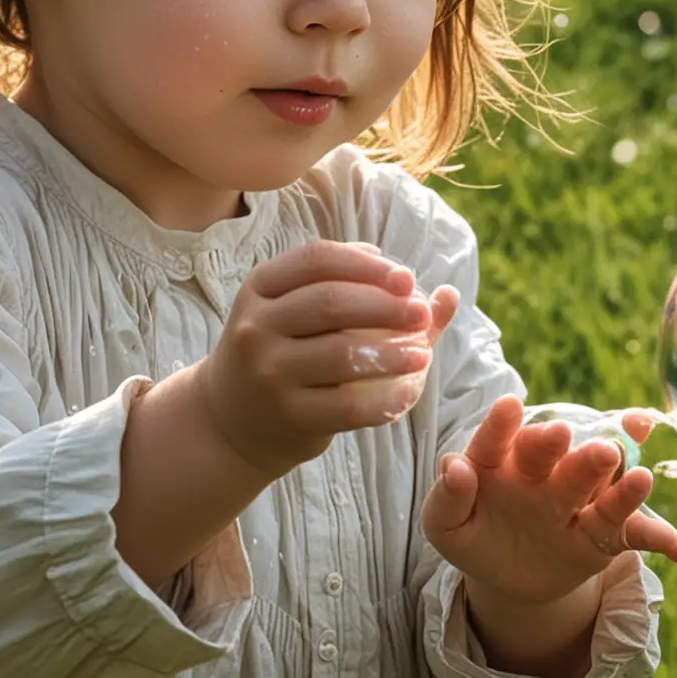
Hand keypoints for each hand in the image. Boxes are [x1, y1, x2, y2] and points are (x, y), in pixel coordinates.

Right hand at [196, 240, 460, 477]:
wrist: (231, 418)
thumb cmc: (283, 351)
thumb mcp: (300, 314)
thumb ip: (363, 293)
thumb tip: (444, 293)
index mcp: (260, 286)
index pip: (317, 259)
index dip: (367, 265)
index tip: (407, 277)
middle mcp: (258, 325)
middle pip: (330, 302)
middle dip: (386, 304)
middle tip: (421, 312)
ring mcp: (269, 371)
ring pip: (342, 354)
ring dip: (392, 352)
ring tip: (423, 354)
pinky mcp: (288, 414)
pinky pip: (348, 406)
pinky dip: (386, 400)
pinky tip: (409, 393)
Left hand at [421, 394, 676, 606]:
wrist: (505, 573)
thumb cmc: (472, 532)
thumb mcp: (445, 523)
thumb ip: (447, 496)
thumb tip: (453, 466)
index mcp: (503, 460)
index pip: (500, 440)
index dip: (503, 425)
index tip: (510, 405)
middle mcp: (547, 472)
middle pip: (562, 459)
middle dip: (574, 452)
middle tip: (590, 445)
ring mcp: (579, 502)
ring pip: (605, 490)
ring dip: (624, 485)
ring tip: (643, 480)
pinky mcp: (604, 536)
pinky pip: (638, 536)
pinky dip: (668, 541)